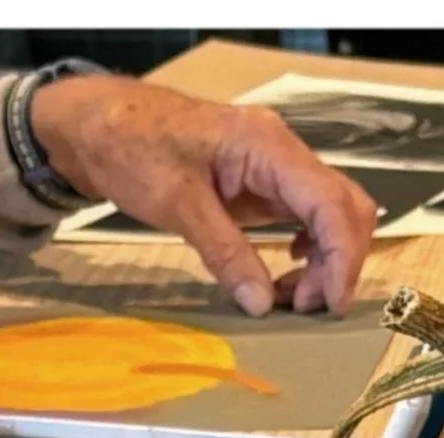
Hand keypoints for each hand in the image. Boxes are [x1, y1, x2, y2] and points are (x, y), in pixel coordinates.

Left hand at [28, 76, 378, 318]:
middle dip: (337, 262)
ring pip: (327, 214)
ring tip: (290, 299)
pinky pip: (302, 216)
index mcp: (267, 146)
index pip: (330, 203)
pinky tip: (284, 274)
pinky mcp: (259, 181)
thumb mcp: (178, 204)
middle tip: (305, 307)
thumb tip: (261, 303)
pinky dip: (306, 250)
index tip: (330, 304)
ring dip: (323, 260)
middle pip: (343, 206)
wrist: (99, 124)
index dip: (341, 258)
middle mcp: (280, 151)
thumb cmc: (132, 147)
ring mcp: (272, 165)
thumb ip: (225, 252)